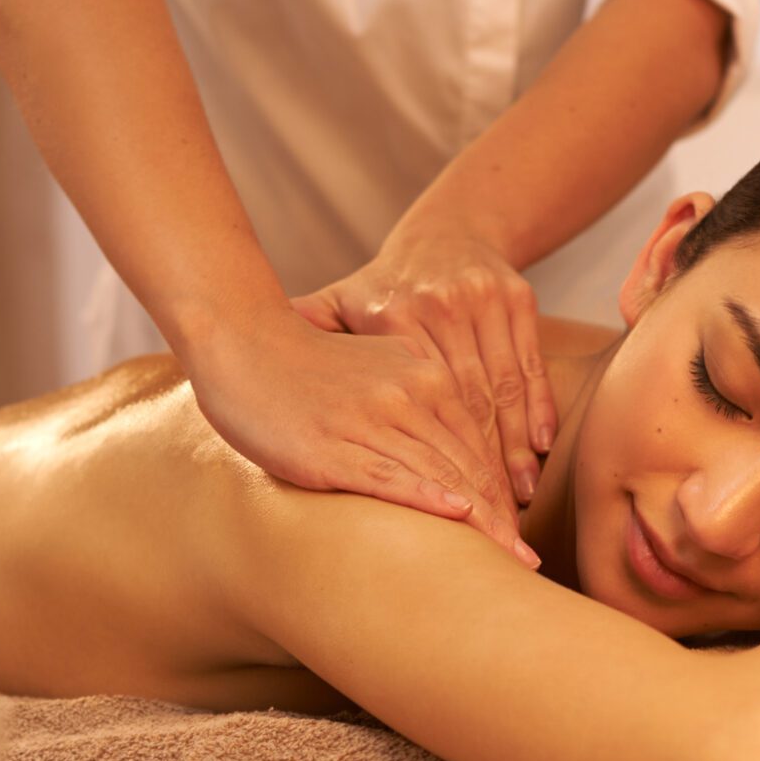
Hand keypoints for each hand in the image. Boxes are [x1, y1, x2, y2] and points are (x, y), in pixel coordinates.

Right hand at [182, 307, 538, 567]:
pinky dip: (428, 498)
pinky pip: (390, 476)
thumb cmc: (306, 365)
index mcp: (425, 373)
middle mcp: (408, 393)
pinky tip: (458, 518)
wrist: (241, 343)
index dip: (502, 492)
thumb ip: (416, 396)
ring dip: (482, 523)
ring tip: (510, 561)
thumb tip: (445, 449)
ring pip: (441, 475)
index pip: (477, 441)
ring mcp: (372, 420)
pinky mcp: (334, 448)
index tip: (520, 533)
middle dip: (502, 518)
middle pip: (469, 464)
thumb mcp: (376, 368)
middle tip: (527, 562)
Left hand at [290, 225, 556, 506]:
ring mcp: (482, 300)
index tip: (445, 509)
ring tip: (518, 503)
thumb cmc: (381, 289)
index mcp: (394, 315)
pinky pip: (528, 365)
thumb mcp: (336, 307)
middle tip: (493, 525)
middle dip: (483, 471)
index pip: (420, 401)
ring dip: (512, 449)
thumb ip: (301, 337)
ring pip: (501, 387)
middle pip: (467, 402)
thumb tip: (222, 364)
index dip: (433, 455)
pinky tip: (537, 450)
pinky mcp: (517, 299)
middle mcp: (441, 305)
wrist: (445, 235)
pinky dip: (537, 409)